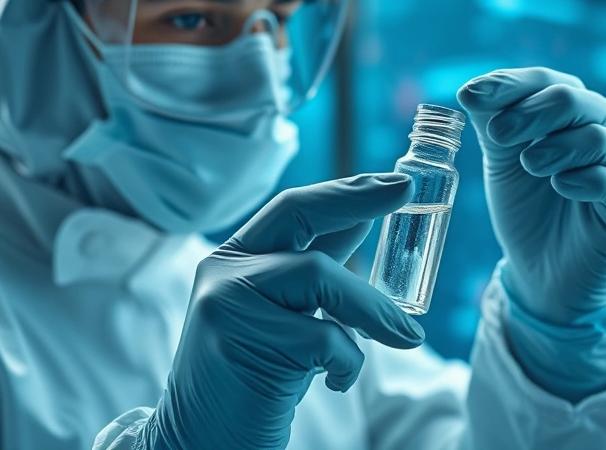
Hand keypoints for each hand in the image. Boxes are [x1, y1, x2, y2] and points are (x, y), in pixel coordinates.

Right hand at [144, 174, 424, 449]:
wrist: (199, 442)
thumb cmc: (251, 379)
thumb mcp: (285, 314)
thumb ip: (315, 269)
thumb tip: (362, 222)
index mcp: (233, 259)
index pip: (292, 208)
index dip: (346, 190)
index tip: (395, 181)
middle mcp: (223, 271)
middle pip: (298, 215)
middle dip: (356, 198)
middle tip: (404, 192)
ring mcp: (226, 302)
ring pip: (320, 275)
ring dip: (374, 308)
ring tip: (406, 337)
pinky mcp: (238, 342)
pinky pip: (322, 338)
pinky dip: (347, 361)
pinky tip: (337, 382)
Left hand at [457, 67, 605, 323]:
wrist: (543, 270)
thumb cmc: (526, 206)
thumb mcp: (501, 161)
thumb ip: (490, 122)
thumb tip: (469, 90)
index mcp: (567, 110)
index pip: (542, 81)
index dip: (507, 84)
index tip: (470, 97)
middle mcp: (600, 125)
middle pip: (572, 98)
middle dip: (528, 113)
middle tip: (497, 137)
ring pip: (596, 136)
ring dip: (555, 148)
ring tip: (530, 166)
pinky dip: (585, 180)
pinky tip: (561, 187)